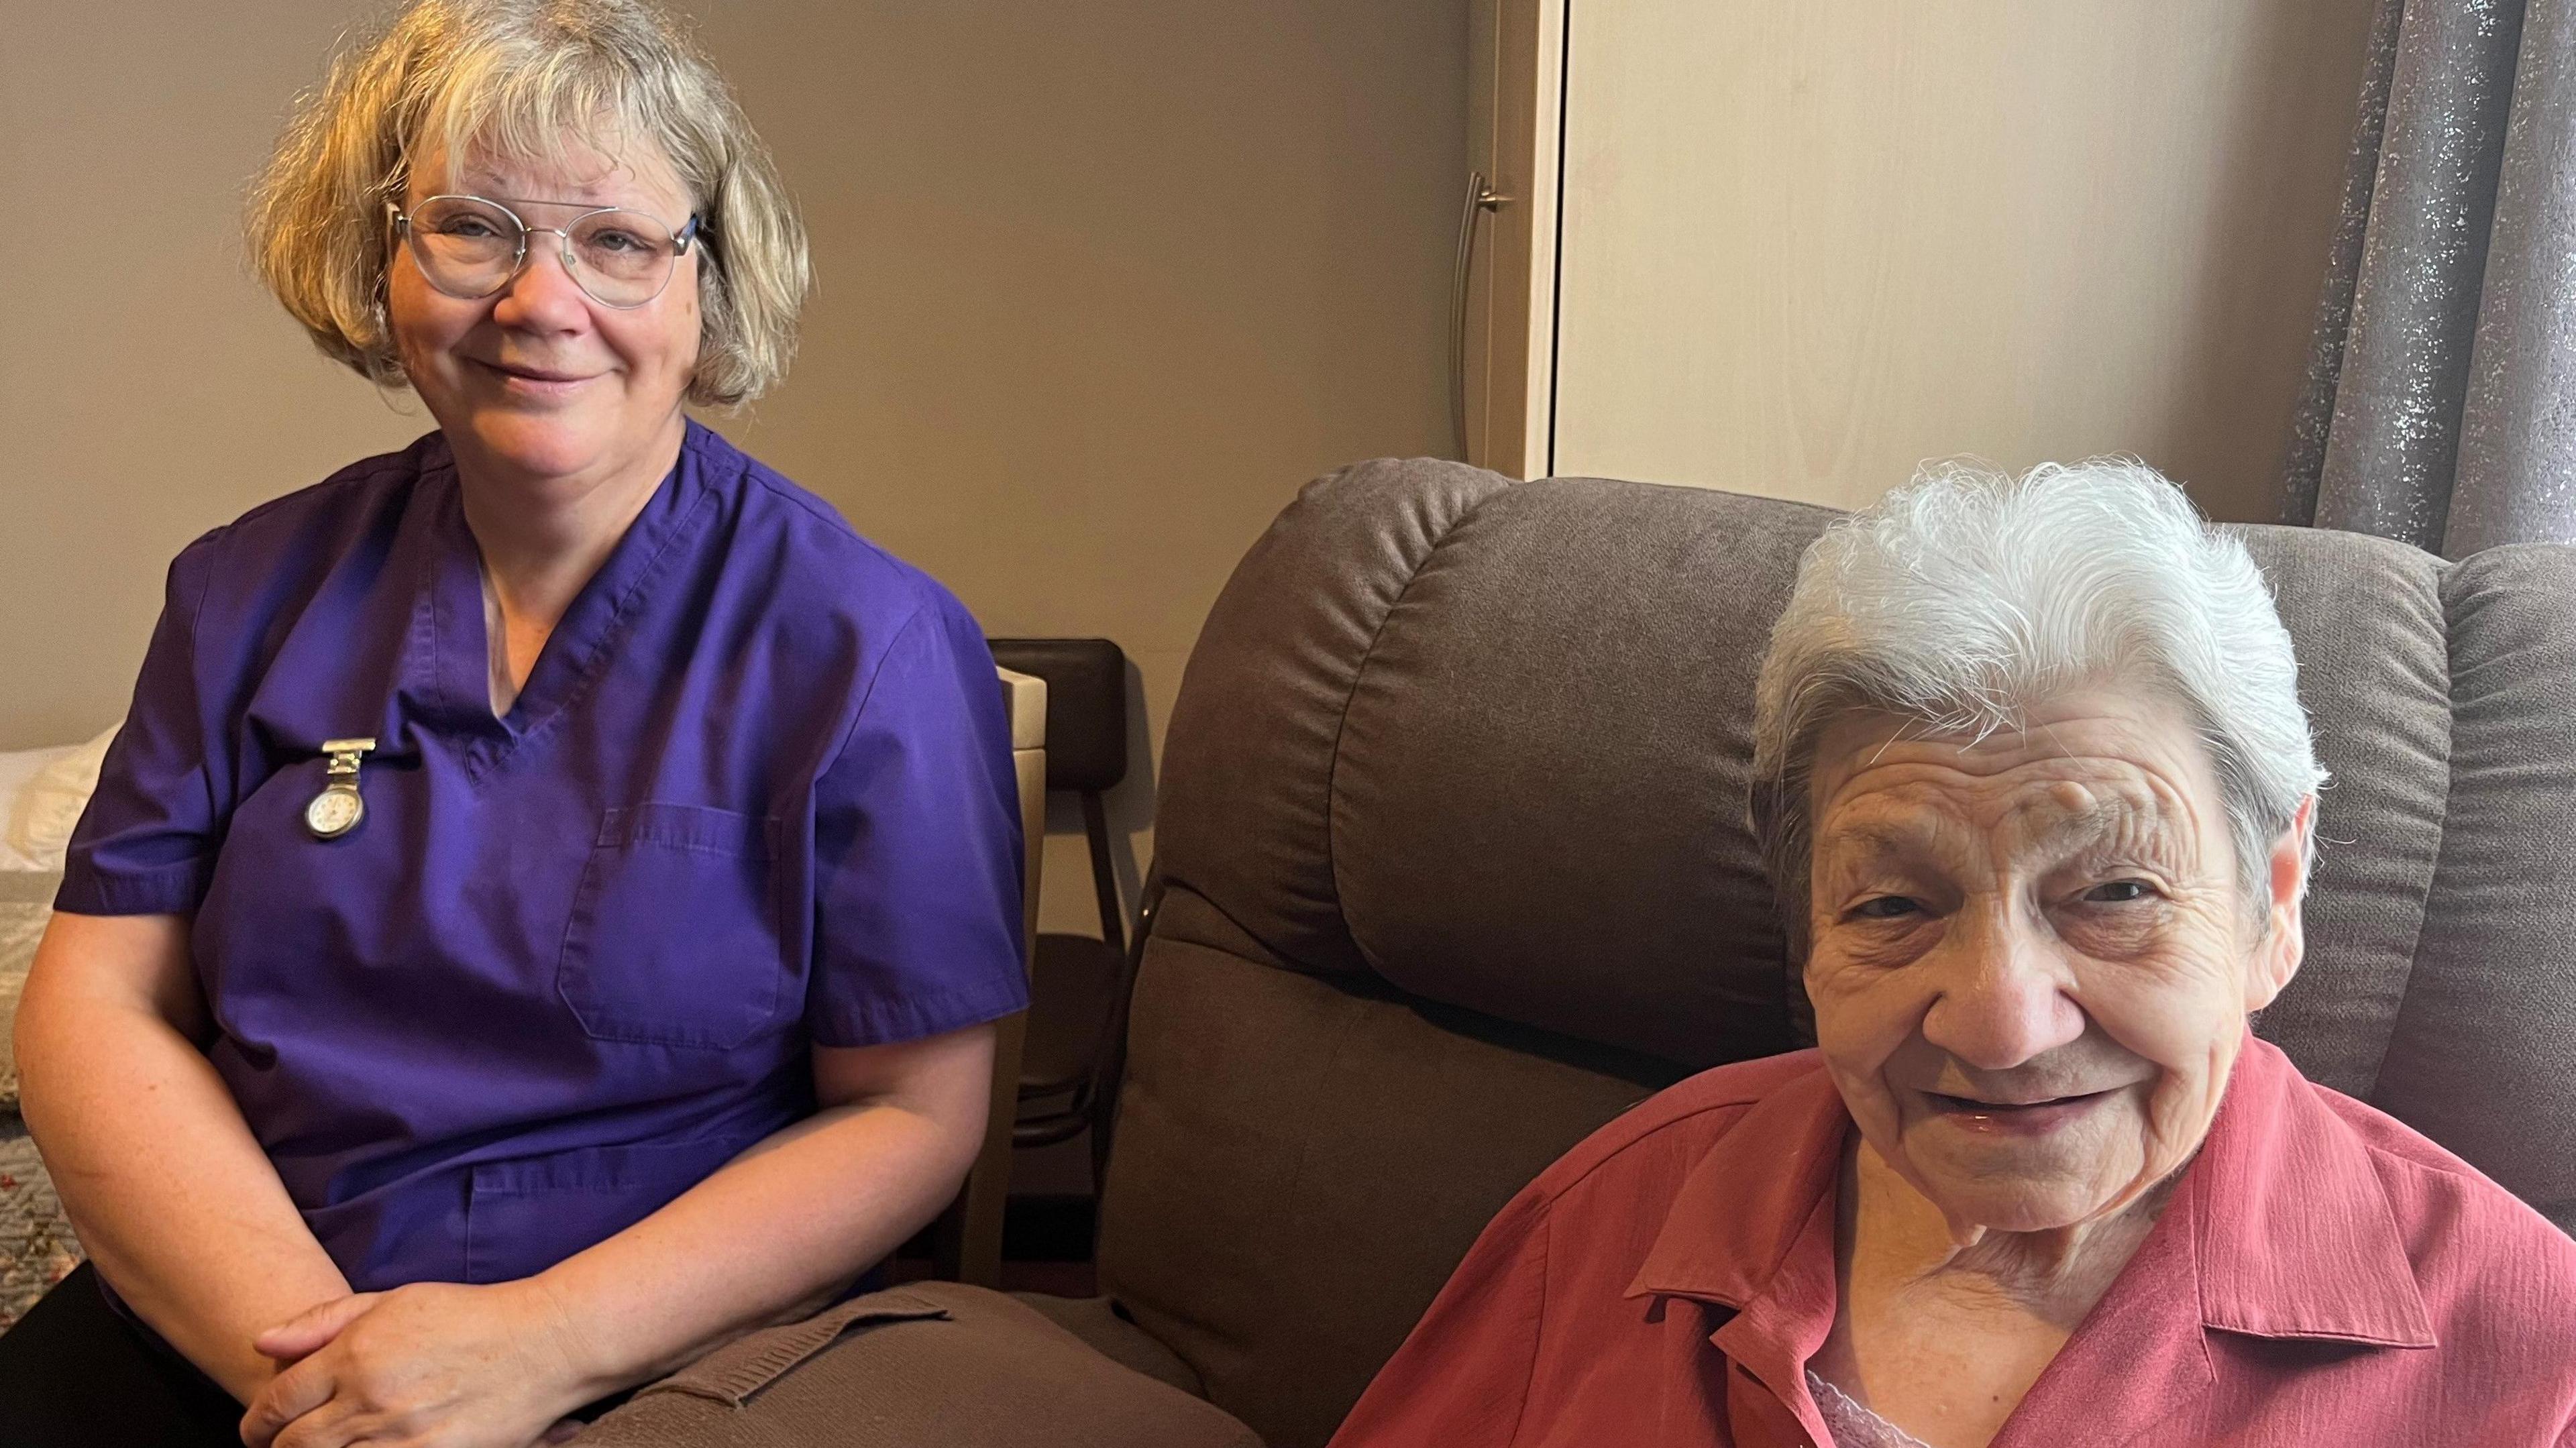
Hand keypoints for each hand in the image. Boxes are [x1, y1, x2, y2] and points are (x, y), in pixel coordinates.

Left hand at [240, 1279, 597, 1447]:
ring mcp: (400, 1436)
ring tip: (333, 1444)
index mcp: (356, 1354)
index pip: (277, 1402)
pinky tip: (372, 1447)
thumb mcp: (395, 1301)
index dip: (257, 1422)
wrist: (546, 1343)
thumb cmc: (470, 1316)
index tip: (259, 1428)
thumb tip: (262, 1342)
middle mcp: (370, 1398)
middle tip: (285, 1444)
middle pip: (294, 1445)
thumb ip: (324, 1321)